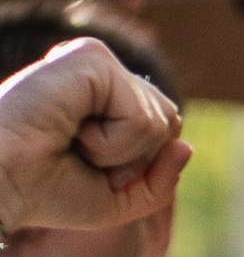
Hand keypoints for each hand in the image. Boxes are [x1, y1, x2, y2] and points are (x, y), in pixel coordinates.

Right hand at [0, 38, 187, 236]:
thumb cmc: (44, 190)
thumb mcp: (118, 198)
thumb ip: (161, 180)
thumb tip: (186, 146)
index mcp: (104, 97)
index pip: (165, 131)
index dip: (138, 166)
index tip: (85, 167)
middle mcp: (102, 73)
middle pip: (170, 122)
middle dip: (134, 160)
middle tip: (79, 157)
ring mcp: (96, 61)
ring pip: (161, 121)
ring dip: (120, 154)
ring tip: (71, 142)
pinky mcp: (90, 57)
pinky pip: (142, 118)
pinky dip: (113, 144)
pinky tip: (70, 130)